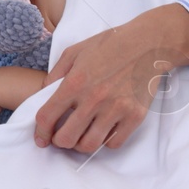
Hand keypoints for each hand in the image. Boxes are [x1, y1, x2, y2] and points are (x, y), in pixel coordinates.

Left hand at [33, 5, 188, 152]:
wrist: (148, 43)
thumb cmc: (110, 45)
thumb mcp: (75, 51)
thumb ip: (55, 74)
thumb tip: (43, 95)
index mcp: (75, 82)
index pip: (47, 117)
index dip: (40, 132)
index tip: (41, 138)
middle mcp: (94, 99)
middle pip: (66, 138)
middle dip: (59, 142)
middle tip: (62, 137)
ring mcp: (116, 109)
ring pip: (89, 145)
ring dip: (80, 145)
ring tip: (81, 136)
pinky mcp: (135, 116)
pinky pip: (114, 143)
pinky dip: (105, 142)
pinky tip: (103, 130)